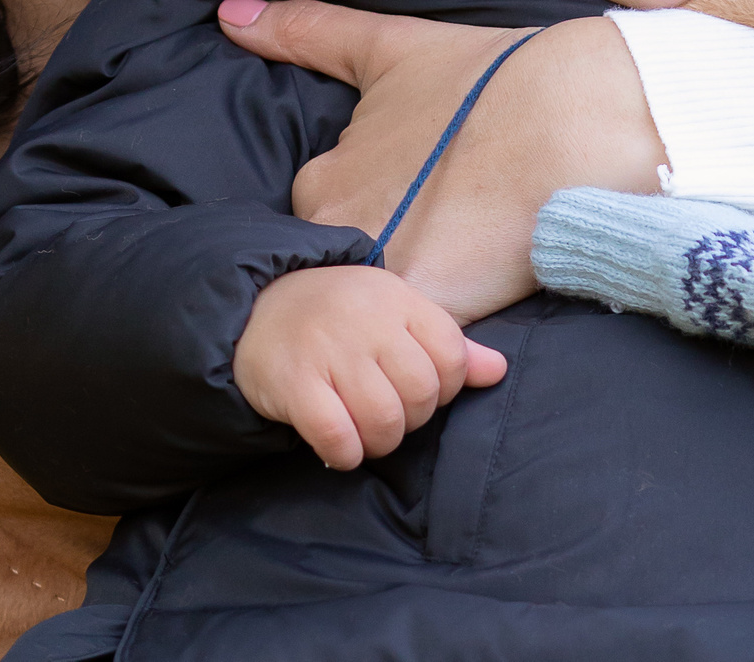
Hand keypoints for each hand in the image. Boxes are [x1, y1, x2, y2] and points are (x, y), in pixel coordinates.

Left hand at [218, 0, 666, 321]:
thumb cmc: (490, 78)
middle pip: (349, 270)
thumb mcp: (389, 46)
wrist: (577, 118)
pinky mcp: (437, 317)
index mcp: (322, 183)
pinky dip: (442, 333)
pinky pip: (424, 344)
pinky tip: (482, 295)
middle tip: (449, 228)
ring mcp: (386, 283)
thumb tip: (229, 14)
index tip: (419, 192)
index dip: (375, 210)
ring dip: (407, 300)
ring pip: (381, 313)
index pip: (327, 220)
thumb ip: (305, 33)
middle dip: (386, 257)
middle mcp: (341, 239)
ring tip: (469, 261)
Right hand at [231, 264, 507, 469]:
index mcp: (398, 300)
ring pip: (384, 419)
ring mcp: (329, 351)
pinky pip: (337, 436)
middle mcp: (367, 320)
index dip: (445, 387)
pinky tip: (339, 446)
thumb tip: (498, 371)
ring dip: (380, 442)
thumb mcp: (395, 314)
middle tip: (388, 414)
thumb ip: (447, 344)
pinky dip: (346, 453)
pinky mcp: (294, 383)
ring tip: (365, 433)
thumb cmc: (339, 317)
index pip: (452, 355)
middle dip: (413, 419)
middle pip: (422, 393)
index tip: (417, 390)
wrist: (256, 309)